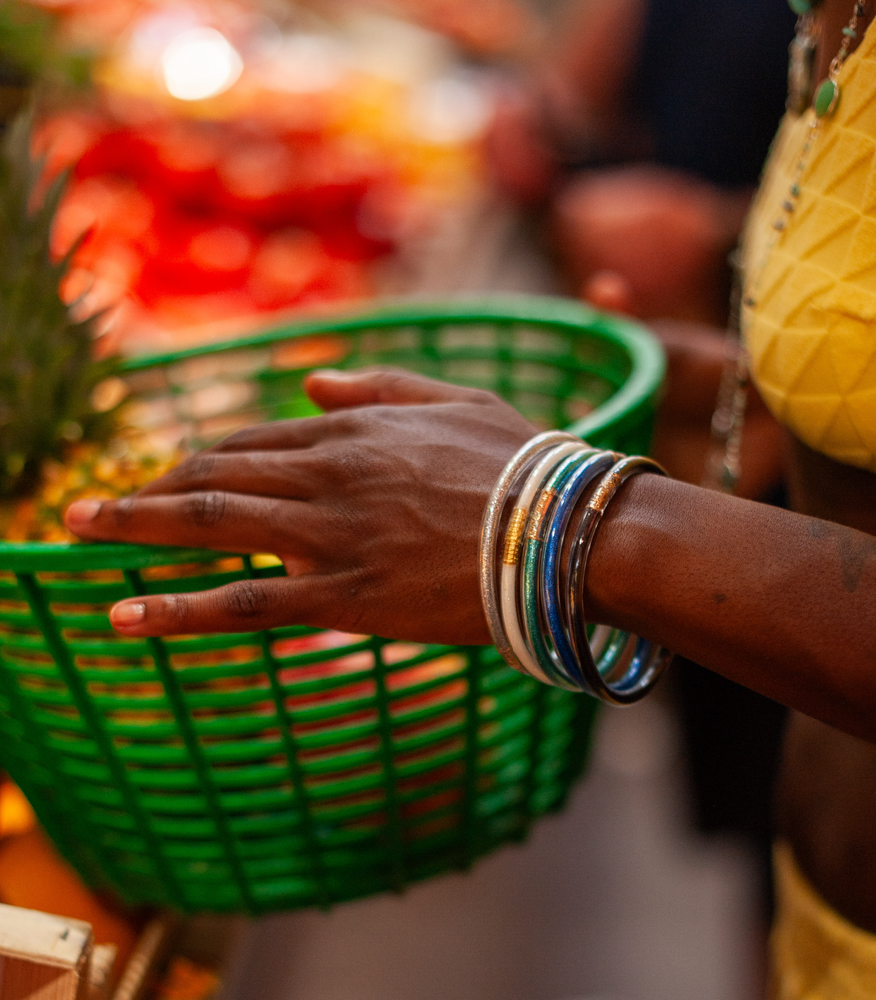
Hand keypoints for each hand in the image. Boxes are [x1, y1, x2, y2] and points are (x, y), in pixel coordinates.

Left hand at [65, 370, 536, 643]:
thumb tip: (312, 379)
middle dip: (147, 490)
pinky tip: (127, 616)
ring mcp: (333, 533)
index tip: (170, 477)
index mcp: (355, 428)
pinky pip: (247, 602)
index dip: (202, 459)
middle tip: (93, 508)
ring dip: (136, 527)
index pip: (253, 439)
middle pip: (215, 475)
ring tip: (78, 534)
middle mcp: (329, 472)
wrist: (566, 529)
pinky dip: (180, 608)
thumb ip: (380, 383)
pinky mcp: (346, 594)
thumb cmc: (524, 464)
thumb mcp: (456, 399)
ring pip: (213, 525)